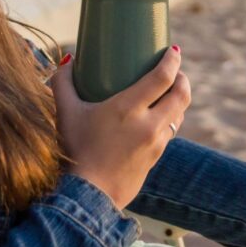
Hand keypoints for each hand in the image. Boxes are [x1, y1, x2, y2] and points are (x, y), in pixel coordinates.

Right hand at [49, 45, 190, 209]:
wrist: (88, 196)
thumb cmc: (75, 151)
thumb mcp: (65, 113)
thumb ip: (62, 83)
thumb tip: (68, 59)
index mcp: (129, 109)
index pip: (162, 77)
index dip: (173, 60)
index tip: (174, 49)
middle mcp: (149, 125)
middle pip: (180, 94)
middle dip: (183, 77)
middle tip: (176, 69)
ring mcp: (155, 143)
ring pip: (179, 114)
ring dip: (180, 98)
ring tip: (171, 90)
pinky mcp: (156, 158)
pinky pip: (171, 131)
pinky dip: (171, 117)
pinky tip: (161, 116)